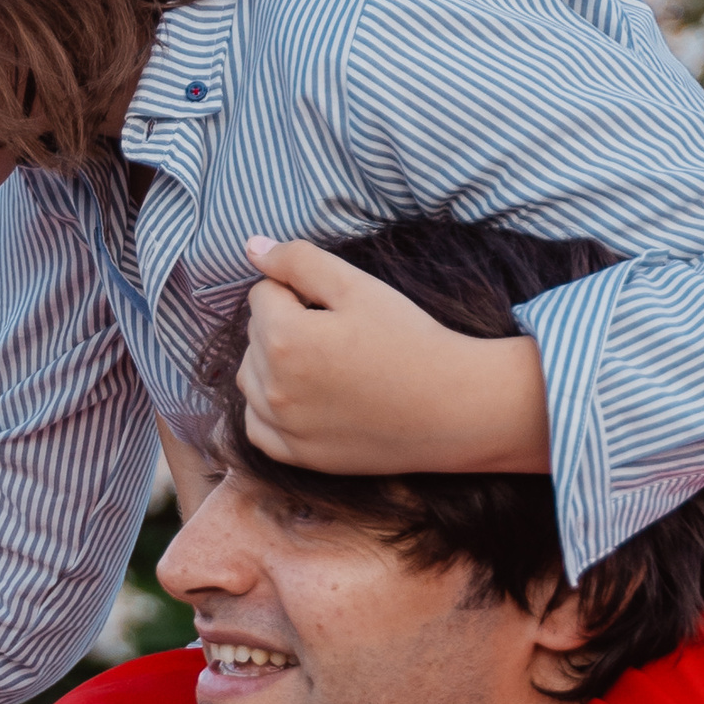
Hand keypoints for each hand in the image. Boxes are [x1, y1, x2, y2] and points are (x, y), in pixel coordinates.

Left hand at [236, 236, 550, 475]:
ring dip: (271, 364)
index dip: (298, 292)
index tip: (336, 307)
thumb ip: (299, 262)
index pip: (261, 295)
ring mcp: (282, 426)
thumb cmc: (411, 341)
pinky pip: (256, 426)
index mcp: (284, 339)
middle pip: (253, 337)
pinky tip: (303, 398)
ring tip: (323, 363)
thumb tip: (251, 247)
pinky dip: (269, 409)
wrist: (454, 407)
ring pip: (249, 379)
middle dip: (283, 325)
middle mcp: (273, 387)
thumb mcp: (359, 288)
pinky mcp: (296, 456)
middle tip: (337, 334)